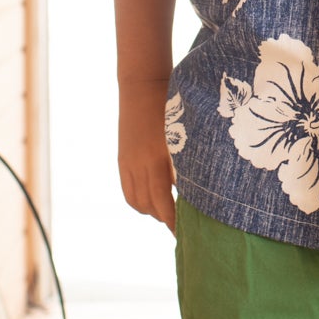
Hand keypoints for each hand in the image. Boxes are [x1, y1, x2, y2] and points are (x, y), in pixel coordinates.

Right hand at [117, 80, 177, 232]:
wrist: (142, 86)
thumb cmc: (171, 107)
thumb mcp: (183, 136)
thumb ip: (186, 164)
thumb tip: (196, 191)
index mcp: (157, 160)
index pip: (164, 204)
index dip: (174, 221)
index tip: (186, 232)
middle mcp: (139, 165)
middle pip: (150, 207)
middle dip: (166, 220)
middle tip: (183, 227)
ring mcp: (127, 163)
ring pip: (137, 202)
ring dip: (153, 212)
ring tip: (169, 215)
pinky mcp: (122, 160)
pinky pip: (128, 192)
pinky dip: (140, 203)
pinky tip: (153, 203)